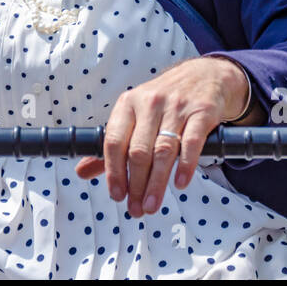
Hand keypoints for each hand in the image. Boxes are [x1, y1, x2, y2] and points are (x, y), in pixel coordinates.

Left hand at [75, 56, 249, 217]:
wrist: (205, 75)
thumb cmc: (164, 102)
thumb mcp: (135, 115)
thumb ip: (111, 146)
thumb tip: (82, 172)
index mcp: (128, 104)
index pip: (114, 141)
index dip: (112, 171)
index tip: (116, 195)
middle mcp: (150, 103)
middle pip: (138, 151)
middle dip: (135, 184)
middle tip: (136, 209)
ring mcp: (177, 106)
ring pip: (163, 150)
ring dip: (156, 183)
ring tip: (151, 205)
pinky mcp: (202, 111)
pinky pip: (192, 142)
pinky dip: (186, 165)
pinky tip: (180, 183)